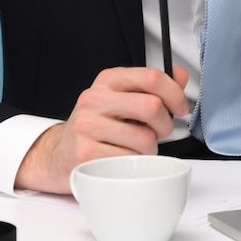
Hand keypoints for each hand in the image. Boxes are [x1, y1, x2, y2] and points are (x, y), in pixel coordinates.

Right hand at [15, 65, 189, 194]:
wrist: (60, 154)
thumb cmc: (98, 126)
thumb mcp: (123, 99)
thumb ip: (153, 87)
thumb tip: (181, 75)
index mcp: (107, 80)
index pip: (151, 76)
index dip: (175, 94)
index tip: (180, 108)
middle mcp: (94, 99)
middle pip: (152, 107)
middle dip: (165, 125)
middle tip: (160, 133)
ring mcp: (87, 126)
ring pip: (145, 139)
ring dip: (149, 150)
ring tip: (136, 148)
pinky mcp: (85, 153)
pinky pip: (130, 160)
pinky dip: (134, 164)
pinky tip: (123, 160)